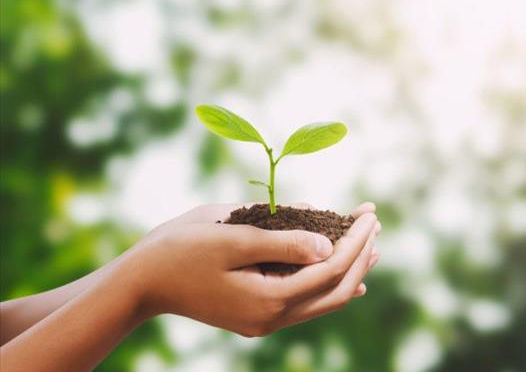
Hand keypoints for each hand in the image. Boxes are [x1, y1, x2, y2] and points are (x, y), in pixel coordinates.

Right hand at [124, 202, 380, 336]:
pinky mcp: (257, 313)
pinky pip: (305, 302)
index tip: (370, 214)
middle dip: (360, 254)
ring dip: (350, 270)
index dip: (355, 241)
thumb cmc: (181, 251)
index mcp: (269, 298)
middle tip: (374, 221)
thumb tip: (329, 247)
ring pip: (323, 299)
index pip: (330, 269)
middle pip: (335, 289)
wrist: (142, 282)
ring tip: (371, 244)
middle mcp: (272, 317)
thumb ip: (283, 243)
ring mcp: (265, 319)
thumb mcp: (232, 238)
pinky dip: (328, 284)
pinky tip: (344, 274)